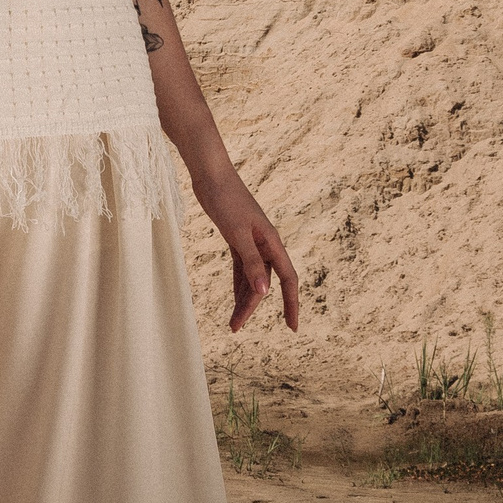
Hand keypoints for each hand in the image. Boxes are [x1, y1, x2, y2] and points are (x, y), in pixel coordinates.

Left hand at [207, 180, 299, 333]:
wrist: (211, 175)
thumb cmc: (225, 200)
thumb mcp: (237, 234)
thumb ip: (251, 263)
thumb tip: (264, 293)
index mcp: (272, 243)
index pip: (288, 280)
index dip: (291, 304)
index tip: (292, 327)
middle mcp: (265, 244)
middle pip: (265, 283)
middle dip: (252, 307)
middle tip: (235, 328)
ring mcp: (252, 242)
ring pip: (253, 278)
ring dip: (244, 299)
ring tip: (232, 322)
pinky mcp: (237, 239)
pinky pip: (242, 269)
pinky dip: (238, 284)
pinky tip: (234, 299)